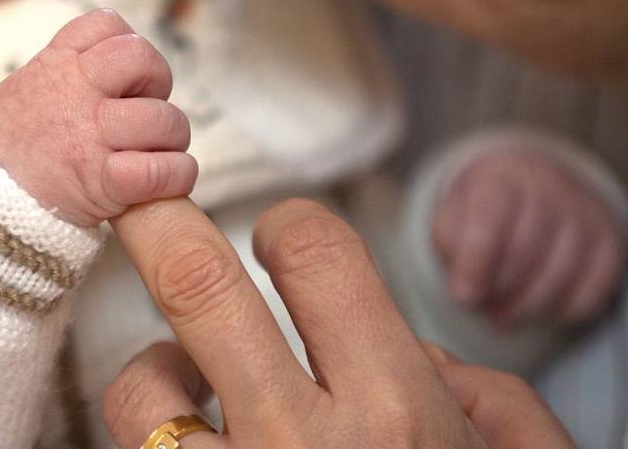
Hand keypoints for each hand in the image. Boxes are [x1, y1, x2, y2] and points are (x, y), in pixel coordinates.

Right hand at [0, 9, 197, 227]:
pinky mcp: (103, 182)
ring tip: (156, 150)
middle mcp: (75, 92)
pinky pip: (163, 170)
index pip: (108, 24)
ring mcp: (90, 136)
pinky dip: (177, 175)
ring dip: (172, 138)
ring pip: (164, 119)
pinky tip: (168, 178)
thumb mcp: (26, 87)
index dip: (126, 45)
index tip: (121, 75)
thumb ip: (66, 67)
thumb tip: (113, 57)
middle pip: (143, 59)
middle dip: (157, 83)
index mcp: (56, 63)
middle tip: (144, 109)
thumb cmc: (12, 146)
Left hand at [103, 198, 576, 447]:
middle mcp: (305, 445)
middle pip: (196, 283)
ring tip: (188, 377)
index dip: (291, 227)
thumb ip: (486, 398)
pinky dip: (152, 436)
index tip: (278, 237)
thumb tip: (418, 351)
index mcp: (398, 412)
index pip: (315, 250)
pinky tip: (188, 441)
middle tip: (141, 202)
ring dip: (155, 366)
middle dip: (157, 223)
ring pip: (141, 385)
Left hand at [432, 150, 627, 326]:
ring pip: (560, 276)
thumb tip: (466, 292)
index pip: (489, 219)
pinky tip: (542, 312)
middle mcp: (548, 186)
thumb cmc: (486, 208)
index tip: (464, 298)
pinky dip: (564, 312)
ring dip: (527, 309)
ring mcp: (585, 212)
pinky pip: (593, 291)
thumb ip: (451, 247)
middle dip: (499, 292)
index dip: (476, 264)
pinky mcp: (610, 240)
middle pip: (525, 252)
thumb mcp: (454, 214)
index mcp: (501, 176)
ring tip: (504, 315)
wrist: (533, 182)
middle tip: (483, 307)